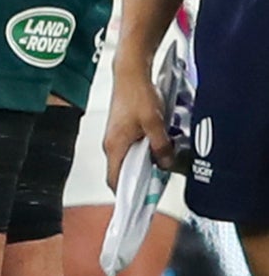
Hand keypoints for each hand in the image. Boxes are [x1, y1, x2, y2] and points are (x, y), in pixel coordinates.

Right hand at [103, 55, 172, 189]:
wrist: (130, 72)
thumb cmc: (137, 94)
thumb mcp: (155, 123)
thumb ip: (161, 146)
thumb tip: (166, 164)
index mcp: (114, 146)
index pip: (115, 180)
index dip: (126, 194)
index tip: (139, 203)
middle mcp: (110, 144)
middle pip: (121, 172)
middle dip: (139, 180)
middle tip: (157, 185)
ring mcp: (114, 136)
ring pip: (127, 160)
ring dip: (142, 164)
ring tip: (160, 164)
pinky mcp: (120, 129)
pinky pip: (130, 149)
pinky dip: (142, 153)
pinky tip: (156, 147)